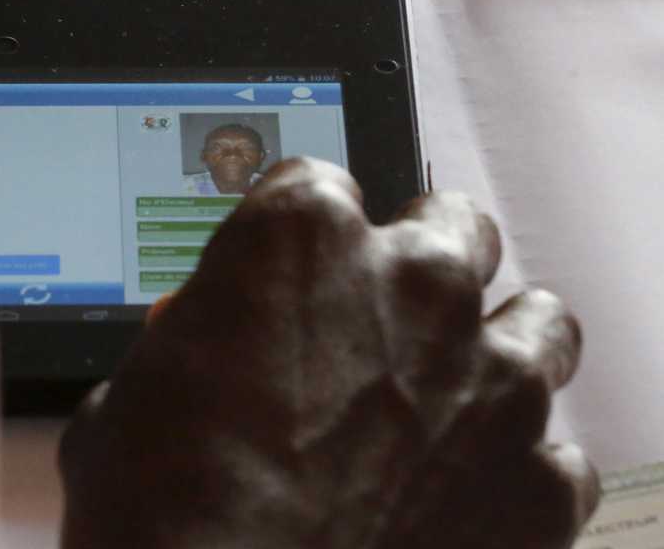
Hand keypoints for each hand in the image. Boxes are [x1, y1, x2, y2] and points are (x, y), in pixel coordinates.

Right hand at [59, 159, 599, 548]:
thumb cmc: (159, 507)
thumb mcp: (131, 393)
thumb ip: (193, 345)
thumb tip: (204, 353)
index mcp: (302, 235)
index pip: (319, 183)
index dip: (293, 240)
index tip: (280, 281)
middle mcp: (414, 283)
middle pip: (450, 226)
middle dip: (414, 267)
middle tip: (373, 326)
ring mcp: (494, 382)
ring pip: (538, 320)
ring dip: (493, 346)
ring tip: (446, 397)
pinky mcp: (541, 487)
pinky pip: (558, 455)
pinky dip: (515, 470)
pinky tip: (461, 499)